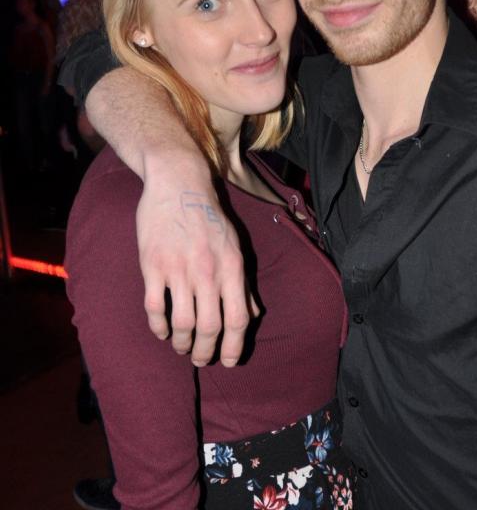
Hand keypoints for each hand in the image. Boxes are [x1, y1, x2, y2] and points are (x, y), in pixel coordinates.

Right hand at [136, 159, 256, 366]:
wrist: (179, 184)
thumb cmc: (210, 218)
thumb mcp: (234, 246)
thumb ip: (242, 283)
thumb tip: (252, 315)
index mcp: (232, 267)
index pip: (238, 319)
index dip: (234, 346)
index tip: (228, 362)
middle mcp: (208, 271)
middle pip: (210, 326)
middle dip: (206, 351)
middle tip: (201, 359)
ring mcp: (178, 269)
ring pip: (182, 322)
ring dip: (182, 343)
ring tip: (182, 347)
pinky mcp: (153, 265)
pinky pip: (154, 307)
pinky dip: (158, 326)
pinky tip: (161, 331)